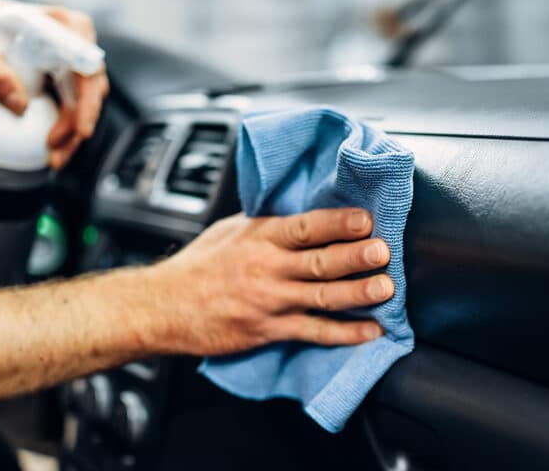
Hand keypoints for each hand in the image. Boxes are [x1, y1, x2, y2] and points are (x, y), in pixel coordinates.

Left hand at [0, 6, 109, 168]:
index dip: (88, 101)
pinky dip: (66, 129)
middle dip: (78, 125)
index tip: (82, 130)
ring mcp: (80, 61)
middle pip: (92, 89)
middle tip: (56, 154)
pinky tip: (53, 150)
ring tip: (53, 159)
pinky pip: (75, 107)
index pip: (87, 66)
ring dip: (73, 133)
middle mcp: (82, 42)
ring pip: (87, 103)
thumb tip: (19, 107)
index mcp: (67, 25)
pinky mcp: (73, 79)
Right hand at [139, 208, 393, 355]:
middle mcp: (266, 267)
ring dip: (357, 293)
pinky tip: (368, 332)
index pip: (305, 226)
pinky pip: (312, 332)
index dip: (338, 222)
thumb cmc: (197, 266)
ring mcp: (268, 301)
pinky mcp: (267, 330)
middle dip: (356, 256)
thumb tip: (304, 213)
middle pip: (320, 261)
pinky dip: (344, 334)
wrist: (162, 306)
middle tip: (383, 252)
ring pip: (322, 297)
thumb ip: (267, 224)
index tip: (366, 218)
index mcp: (259, 236)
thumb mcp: (229, 231)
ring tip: (386, 289)